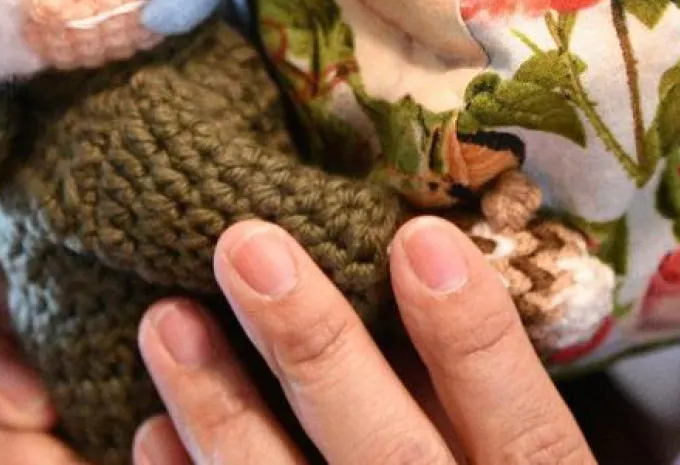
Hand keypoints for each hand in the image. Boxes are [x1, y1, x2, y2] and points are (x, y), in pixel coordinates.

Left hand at [133, 216, 596, 464]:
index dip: (474, 338)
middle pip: (393, 458)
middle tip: (246, 244)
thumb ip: (475, 394)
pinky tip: (154, 430)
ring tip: (167, 319)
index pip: (525, 432)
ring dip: (224, 408)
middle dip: (316, 347)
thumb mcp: (512, 458)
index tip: (419, 236)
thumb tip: (412, 254)